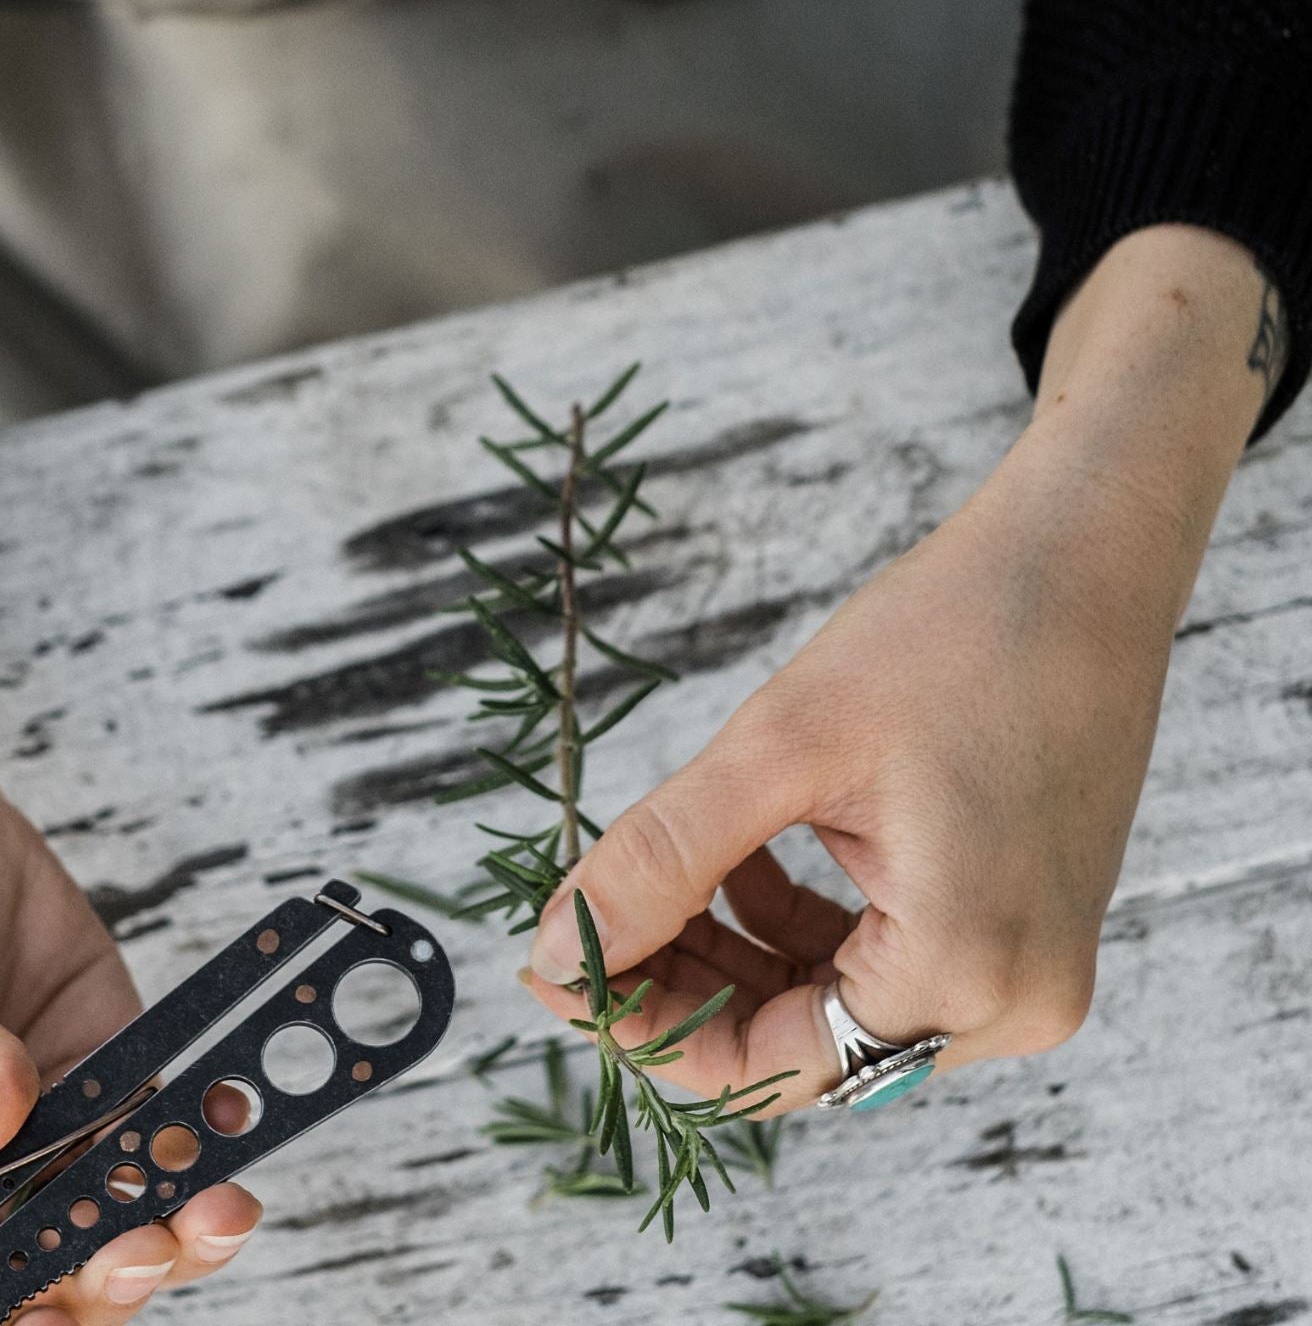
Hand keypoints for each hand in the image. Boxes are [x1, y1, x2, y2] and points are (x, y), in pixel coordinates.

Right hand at [0, 544, 262, 1310]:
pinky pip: (152, 1117)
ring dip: (167, 1219)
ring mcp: (33, 1129)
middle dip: (96, 1275)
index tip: (47, 1306)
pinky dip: (198, 1131)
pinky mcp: (95, 1064)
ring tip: (212, 1209)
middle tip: (144, 1247)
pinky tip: (225, 1124)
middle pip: (34, 1272)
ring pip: (107, 1210)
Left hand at [522, 225, 1278, 1107]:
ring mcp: (1028, 969)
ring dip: (732, 958)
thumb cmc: (947, 635)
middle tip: (578, 926)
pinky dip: (797, 927)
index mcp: (966, 970)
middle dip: (682, 988)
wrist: (1078, 560)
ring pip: (834, 1008)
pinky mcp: (1021, 925)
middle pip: (801, 1048)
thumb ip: (662, 861)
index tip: (550, 971)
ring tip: (655, 878)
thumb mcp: (777, 748)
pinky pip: (882, 964)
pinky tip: (740, 858)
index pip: (769, 1068)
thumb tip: (555, 952)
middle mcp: (1013, 1002)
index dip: (646, 1029)